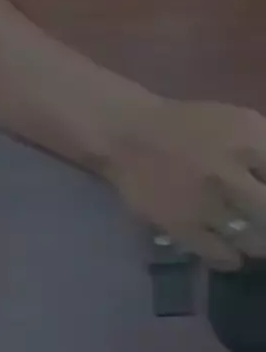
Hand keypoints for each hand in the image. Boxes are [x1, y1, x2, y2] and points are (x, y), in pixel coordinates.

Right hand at [107, 99, 265, 270]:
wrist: (128, 134)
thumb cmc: (187, 125)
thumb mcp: (237, 121)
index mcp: (248, 136)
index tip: (260, 189)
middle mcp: (231, 171)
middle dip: (264, 212)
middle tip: (255, 213)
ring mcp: (207, 204)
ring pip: (256, 241)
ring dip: (255, 238)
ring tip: (245, 230)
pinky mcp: (185, 228)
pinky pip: (224, 257)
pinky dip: (231, 255)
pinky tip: (226, 244)